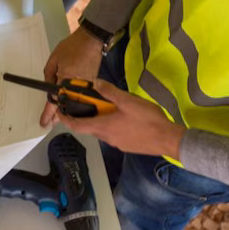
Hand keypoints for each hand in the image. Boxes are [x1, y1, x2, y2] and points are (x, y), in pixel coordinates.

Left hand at [40, 27, 106, 123]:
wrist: (92, 39)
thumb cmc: (72, 46)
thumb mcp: (54, 59)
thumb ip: (49, 75)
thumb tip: (50, 89)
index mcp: (66, 79)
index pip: (56, 101)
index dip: (48, 113)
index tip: (43, 123)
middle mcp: (78, 86)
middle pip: (67, 106)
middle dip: (58, 116)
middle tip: (49, 123)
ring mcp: (87, 86)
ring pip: (76, 103)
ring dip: (67, 109)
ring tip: (57, 117)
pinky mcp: (92, 83)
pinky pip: (82, 95)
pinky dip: (75, 100)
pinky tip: (70, 103)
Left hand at [56, 79, 184, 159]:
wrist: (168, 139)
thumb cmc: (147, 120)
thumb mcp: (128, 100)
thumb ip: (109, 92)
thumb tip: (94, 83)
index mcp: (103, 127)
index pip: (76, 125)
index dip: (65, 119)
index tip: (60, 111)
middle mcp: (107, 138)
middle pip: (89, 128)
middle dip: (85, 116)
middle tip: (88, 102)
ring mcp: (117, 144)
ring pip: (102, 131)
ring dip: (99, 120)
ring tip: (107, 107)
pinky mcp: (126, 146)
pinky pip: (113, 135)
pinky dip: (110, 125)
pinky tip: (123, 117)